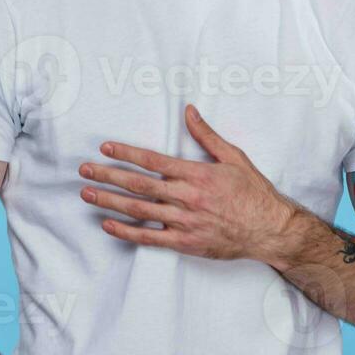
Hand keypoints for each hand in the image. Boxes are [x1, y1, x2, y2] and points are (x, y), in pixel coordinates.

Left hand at [79, 104, 296, 262]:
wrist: (269, 229)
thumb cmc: (254, 193)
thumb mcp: (234, 158)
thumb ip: (207, 135)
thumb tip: (189, 111)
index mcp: (197, 174)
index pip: (153, 161)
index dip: (126, 153)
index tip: (105, 148)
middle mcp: (187, 197)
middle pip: (138, 185)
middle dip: (108, 176)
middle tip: (84, 170)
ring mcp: (184, 222)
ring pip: (139, 210)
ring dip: (109, 202)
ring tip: (87, 194)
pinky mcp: (185, 242)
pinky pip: (150, 238)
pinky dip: (127, 232)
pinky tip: (108, 225)